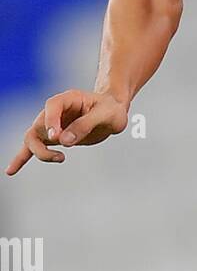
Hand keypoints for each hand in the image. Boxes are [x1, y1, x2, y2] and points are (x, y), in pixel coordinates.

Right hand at [6, 89, 129, 174]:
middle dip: (43, 143)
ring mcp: (51, 125)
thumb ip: (86, 125)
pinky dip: (22, 158)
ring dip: (39, 152)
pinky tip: (11, 171)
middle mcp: (55, 111)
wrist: (113, 112)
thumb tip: (64, 141)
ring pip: (33, 139)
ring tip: (61, 159)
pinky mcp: (53, 138)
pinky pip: (33, 148)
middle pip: (38, 126)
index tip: (56, 137)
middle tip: (62, 155)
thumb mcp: (106, 115)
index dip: (50, 121)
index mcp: (68, 99)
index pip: (51, 107)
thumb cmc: (111, 109)